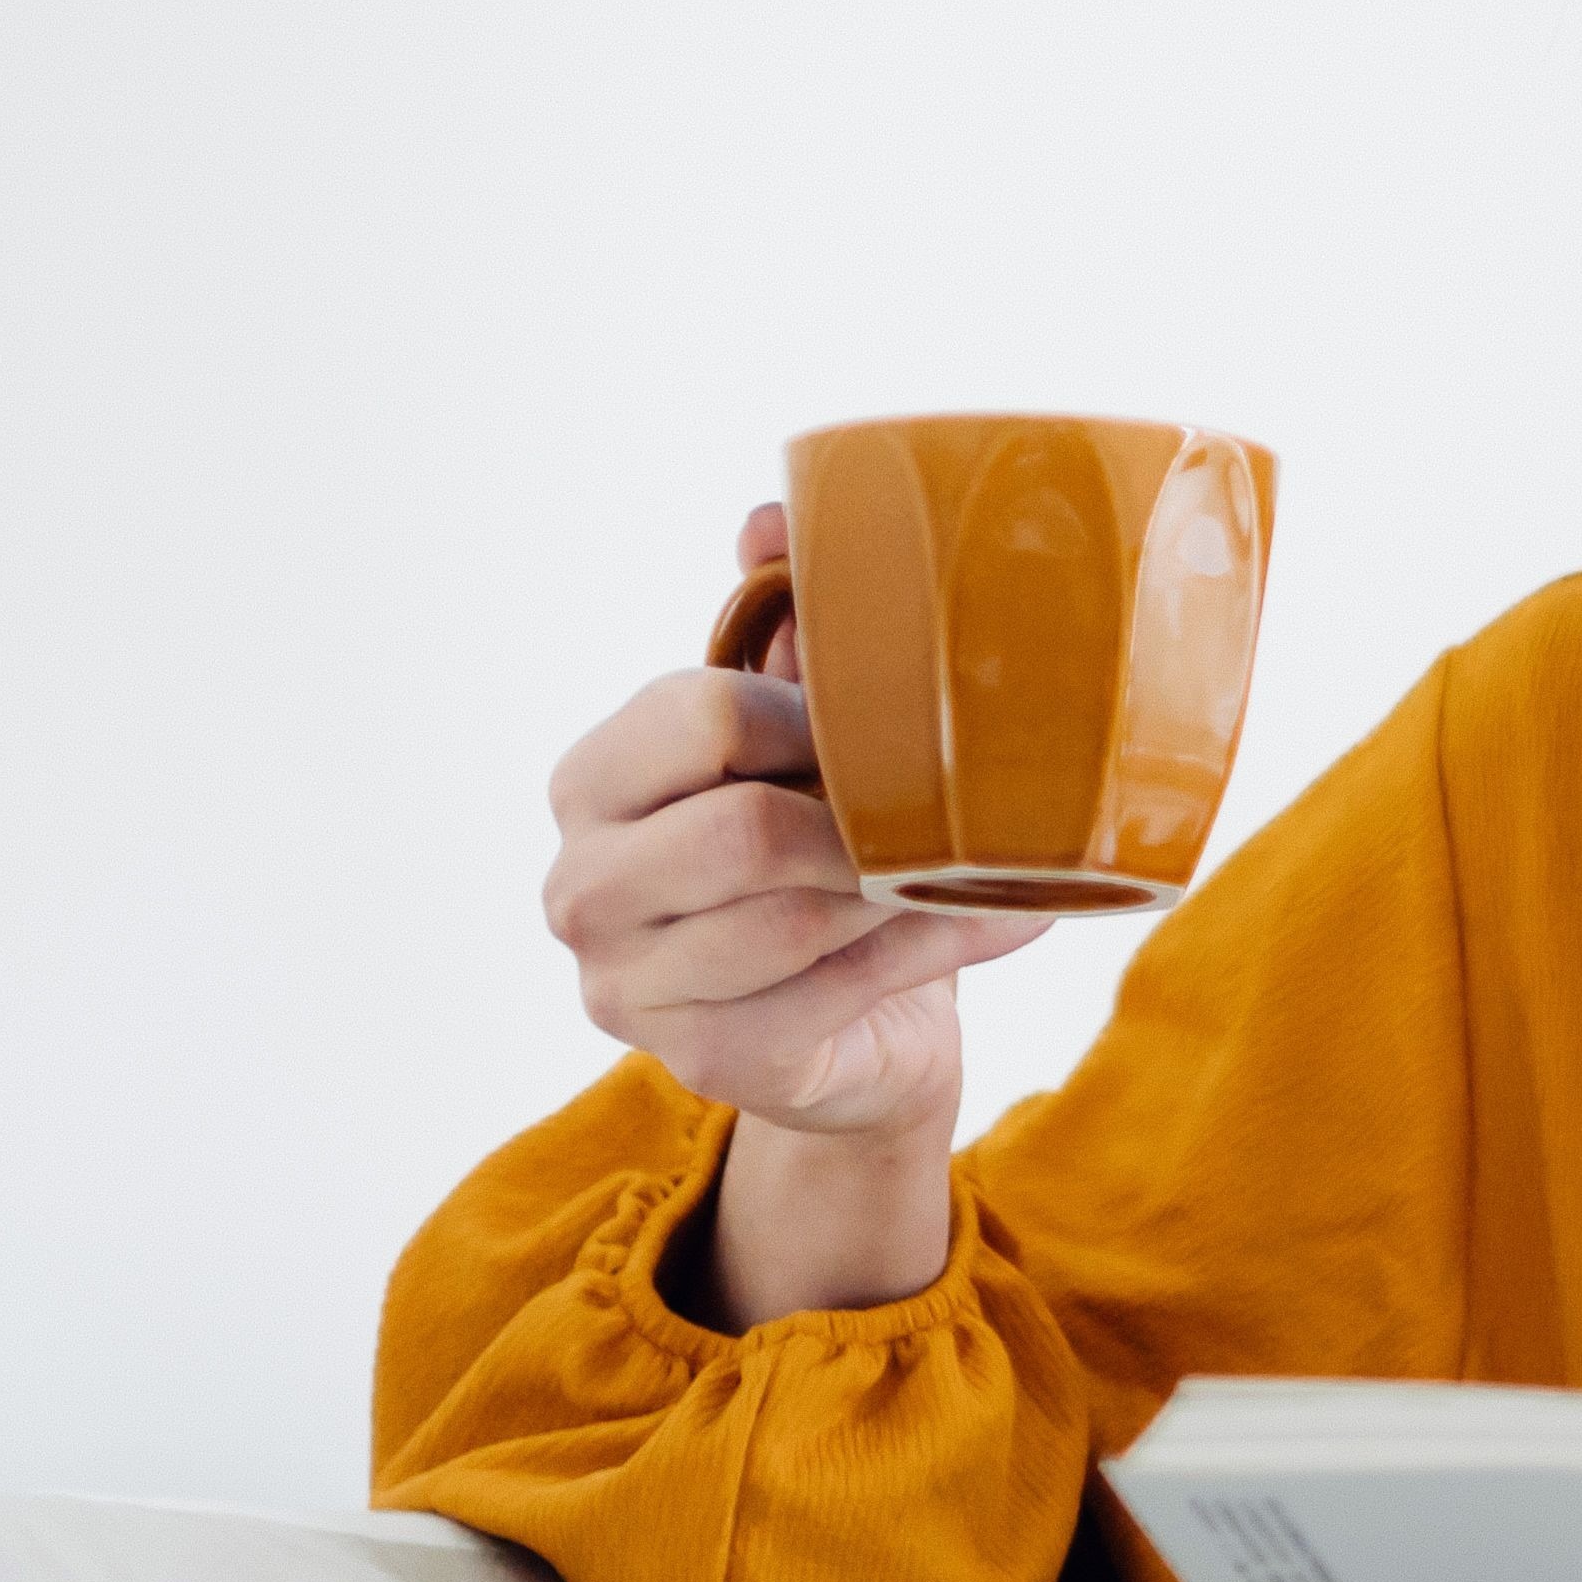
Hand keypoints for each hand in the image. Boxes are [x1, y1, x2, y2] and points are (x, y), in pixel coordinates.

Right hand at [542, 500, 1043, 1316]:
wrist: (851, 1027)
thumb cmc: (818, 857)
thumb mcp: (796, 738)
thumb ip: (778, 624)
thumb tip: (769, 517)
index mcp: (592, 783)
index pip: (695, 716)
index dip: (807, 717)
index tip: (876, 723)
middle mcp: (582, 889)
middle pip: (741, 832)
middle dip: (862, 821)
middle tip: (944, 809)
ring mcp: (630, 990)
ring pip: (796, 918)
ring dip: (909, 889)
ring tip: (987, 861)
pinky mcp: (707, 1064)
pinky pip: (835, 993)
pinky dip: (933, 950)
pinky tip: (1000, 919)